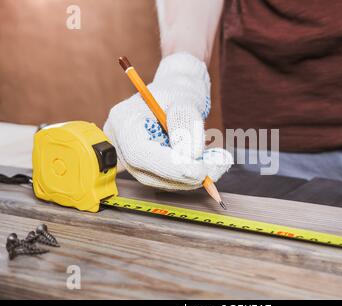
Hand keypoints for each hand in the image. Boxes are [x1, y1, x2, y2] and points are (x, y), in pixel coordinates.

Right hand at [104, 52, 232, 189]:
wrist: (178, 92)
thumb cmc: (179, 90)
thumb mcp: (186, 99)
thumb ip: (186, 124)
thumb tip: (190, 155)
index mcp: (123, 120)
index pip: (139, 152)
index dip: (168, 166)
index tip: (197, 171)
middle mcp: (122, 143)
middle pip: (147, 172)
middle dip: (184, 176)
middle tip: (214, 169)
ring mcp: (132, 158)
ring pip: (160, 180)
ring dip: (192, 178)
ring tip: (219, 162)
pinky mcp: (148, 167)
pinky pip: (168, 179)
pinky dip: (191, 176)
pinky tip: (212, 165)